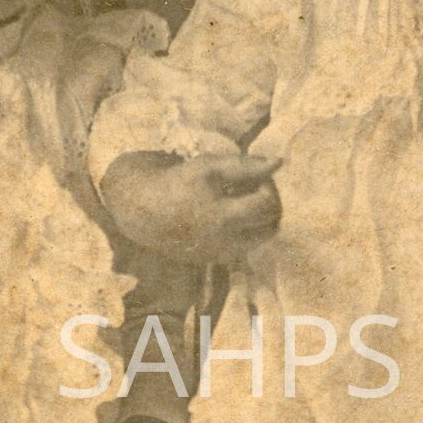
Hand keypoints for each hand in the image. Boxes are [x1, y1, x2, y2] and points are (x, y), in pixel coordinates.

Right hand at [100, 148, 281, 265]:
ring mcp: (222, 255)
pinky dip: (246, 229)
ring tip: (246, 201)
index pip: (268, 204)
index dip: (270, 186)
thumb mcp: (210, 167)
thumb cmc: (178, 183)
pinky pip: (245, 246)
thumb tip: (279, 162)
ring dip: (262, 219)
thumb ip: (246, 165)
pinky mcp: (215, 260)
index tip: (258, 176)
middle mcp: (226, 244)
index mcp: (224, 219)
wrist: (143, 211)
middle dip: (271, 204)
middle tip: (257, 188)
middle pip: (271, 226)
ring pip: (261, 239)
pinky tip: (231, 213)